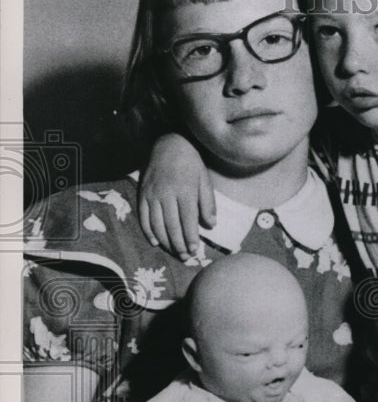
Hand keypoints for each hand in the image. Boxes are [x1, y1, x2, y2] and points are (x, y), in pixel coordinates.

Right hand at [138, 133, 214, 259]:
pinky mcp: (142, 194)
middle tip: (185, 257)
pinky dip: (148, 231)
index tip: (195, 251)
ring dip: (166, 242)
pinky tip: (156, 242)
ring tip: (174, 252)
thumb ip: (208, 203)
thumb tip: (211, 225)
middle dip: (179, 245)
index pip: (188, 221)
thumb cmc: (189, 163)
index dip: (191, 238)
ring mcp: (152, 195)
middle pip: (172, 226)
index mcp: (184, 191)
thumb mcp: (204, 179)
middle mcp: (166, 194)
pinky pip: (143, 217)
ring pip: (157, 224)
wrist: (166, 144)